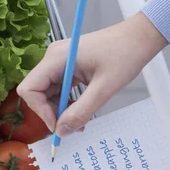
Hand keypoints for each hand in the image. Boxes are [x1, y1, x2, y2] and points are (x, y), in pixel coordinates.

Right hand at [16, 12, 167, 136]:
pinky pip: (58, 89)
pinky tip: (80, 111)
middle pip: (36, 93)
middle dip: (50, 113)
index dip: (40, 110)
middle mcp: (53, 58)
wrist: (140, 37)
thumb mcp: (104, 89)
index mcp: (56, 58)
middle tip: (70, 127)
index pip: (29, 89)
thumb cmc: (125, 55)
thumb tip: (61, 131)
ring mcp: (59, 62)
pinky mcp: (67, 66)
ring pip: (46, 94)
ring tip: (78, 122)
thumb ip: (81, 112)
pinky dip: (65, 103)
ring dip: (58, 110)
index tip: (58, 125)